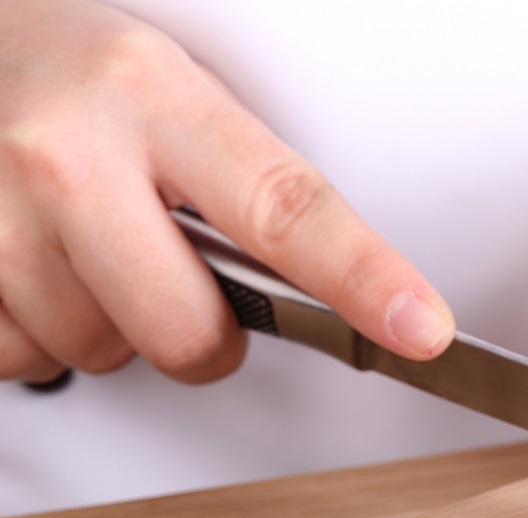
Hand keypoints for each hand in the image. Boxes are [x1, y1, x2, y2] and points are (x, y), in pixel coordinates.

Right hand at [0, 0, 453, 386]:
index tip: (420, 328)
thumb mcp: (175, 95)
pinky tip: (33, 265)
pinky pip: (21, 363)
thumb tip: (329, 292)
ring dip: (109, 323)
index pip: (284, 208)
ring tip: (84, 243)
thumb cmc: (77, 77)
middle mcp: (66, 155)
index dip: (363, 278)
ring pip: (99, 355)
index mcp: (152, 98)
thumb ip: (243, 187)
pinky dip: (38, 332)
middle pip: (189, 333)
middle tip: (179, 277)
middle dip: (203, 335)